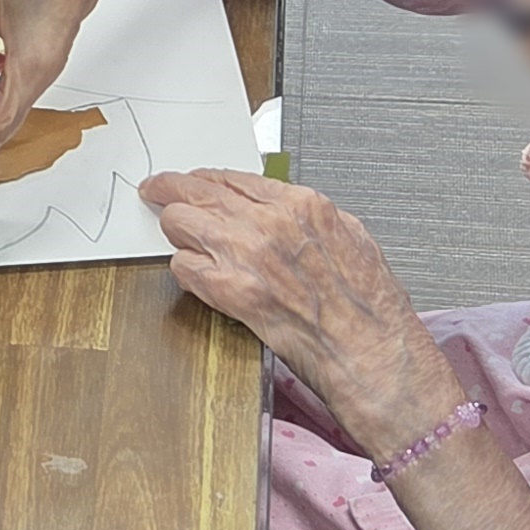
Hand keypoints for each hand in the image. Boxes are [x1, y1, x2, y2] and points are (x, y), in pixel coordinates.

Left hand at [142, 171, 464, 450]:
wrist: (371, 352)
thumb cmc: (368, 306)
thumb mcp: (350, 237)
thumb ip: (309, 218)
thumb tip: (281, 210)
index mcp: (302, 205)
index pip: (232, 177)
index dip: (203, 178)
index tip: (188, 180)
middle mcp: (270, 223)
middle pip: (198, 191)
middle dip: (171, 191)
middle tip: (157, 192)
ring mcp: (248, 254)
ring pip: (182, 223)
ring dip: (177, 232)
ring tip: (179, 239)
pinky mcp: (231, 291)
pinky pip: (183, 267)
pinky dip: (185, 271)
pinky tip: (198, 277)